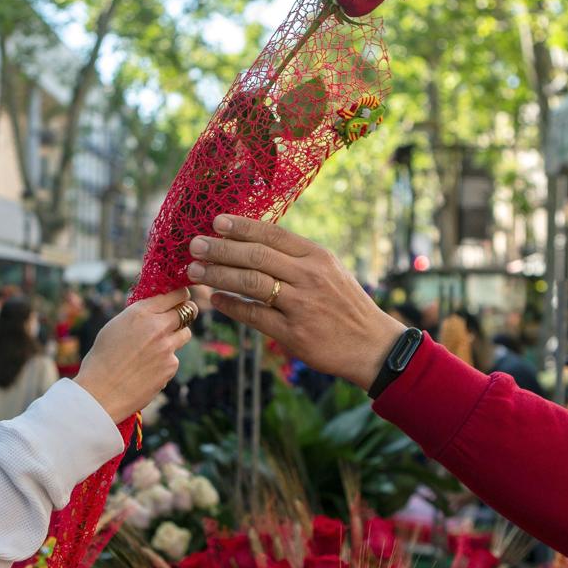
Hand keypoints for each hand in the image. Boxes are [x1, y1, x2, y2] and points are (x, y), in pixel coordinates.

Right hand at [75, 289, 193, 421]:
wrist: (100, 392)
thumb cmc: (101, 359)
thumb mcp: (116, 326)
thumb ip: (139, 316)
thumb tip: (156, 309)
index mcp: (141, 312)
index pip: (176, 294)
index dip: (181, 295)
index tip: (181, 298)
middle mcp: (158, 326)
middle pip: (189, 310)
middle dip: (186, 312)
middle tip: (179, 317)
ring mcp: (167, 347)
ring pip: (185, 334)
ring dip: (176, 336)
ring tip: (156, 347)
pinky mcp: (171, 366)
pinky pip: (174, 358)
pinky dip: (165, 361)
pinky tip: (148, 369)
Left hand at [187, 215, 404, 390]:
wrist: (372, 345)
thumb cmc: (347, 305)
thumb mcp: (331, 271)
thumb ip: (298, 257)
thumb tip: (257, 242)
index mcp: (317, 257)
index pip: (273, 234)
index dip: (241, 227)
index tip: (216, 221)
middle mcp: (309, 276)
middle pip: (256, 256)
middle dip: (221, 249)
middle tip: (195, 245)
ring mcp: (301, 305)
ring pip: (250, 283)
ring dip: (218, 275)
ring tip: (195, 270)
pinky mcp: (294, 332)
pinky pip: (254, 315)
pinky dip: (231, 305)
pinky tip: (215, 298)